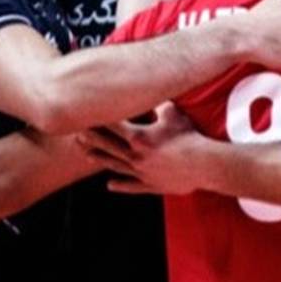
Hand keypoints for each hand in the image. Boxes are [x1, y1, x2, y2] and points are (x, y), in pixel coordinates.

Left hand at [77, 102, 205, 195]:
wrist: (203, 164)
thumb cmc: (189, 136)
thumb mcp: (172, 114)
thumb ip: (157, 105)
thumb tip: (151, 96)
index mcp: (138, 137)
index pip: (112, 125)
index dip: (98, 119)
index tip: (86, 114)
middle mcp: (134, 155)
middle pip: (108, 146)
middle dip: (92, 139)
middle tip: (77, 134)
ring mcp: (141, 172)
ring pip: (115, 165)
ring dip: (100, 159)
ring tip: (87, 155)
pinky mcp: (151, 185)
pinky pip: (132, 186)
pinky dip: (120, 185)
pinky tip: (109, 185)